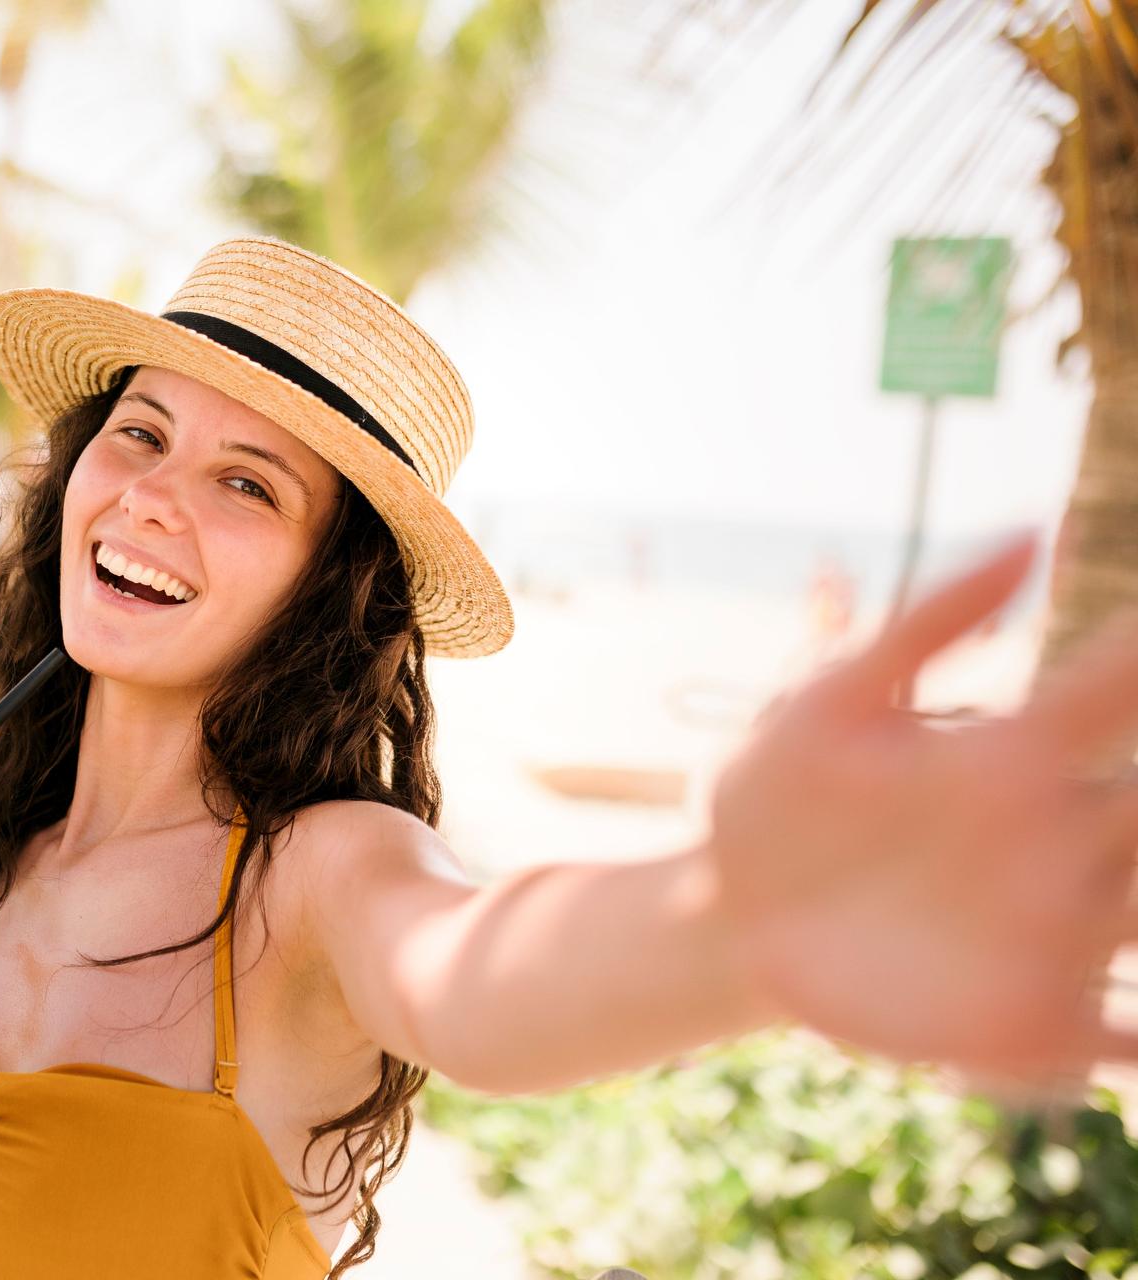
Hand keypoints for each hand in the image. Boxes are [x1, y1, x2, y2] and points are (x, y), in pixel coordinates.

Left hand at [704, 531, 1137, 1101]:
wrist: (720, 915)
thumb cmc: (775, 796)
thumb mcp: (827, 704)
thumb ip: (925, 627)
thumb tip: (1034, 532)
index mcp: (1015, 757)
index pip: (1119, 697)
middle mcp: (1055, 840)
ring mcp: (1049, 933)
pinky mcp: (1022, 1019)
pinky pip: (1114, 1041)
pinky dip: (1132, 1047)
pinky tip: (1125, 1047)